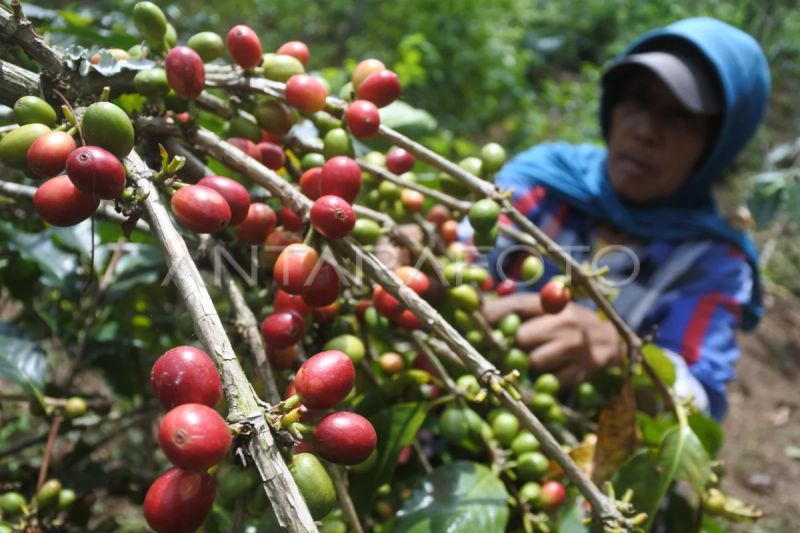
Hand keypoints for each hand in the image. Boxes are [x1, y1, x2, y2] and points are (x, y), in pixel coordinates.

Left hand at [481, 293, 623, 386]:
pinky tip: (555, 369)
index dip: (492, 313)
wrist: (613, 340)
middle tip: (514, 348)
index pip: (517, 304)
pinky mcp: (583, 369)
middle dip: (514, 346)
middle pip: (521, 338)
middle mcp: (564, 322)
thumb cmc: (568, 322)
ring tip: (539, 357)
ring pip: (534, 362)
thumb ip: (518, 309)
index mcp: (553, 303)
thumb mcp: (548, 308)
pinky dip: (547, 379)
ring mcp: (575, 346)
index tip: (475, 321)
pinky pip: (551, 381)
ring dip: (530, 364)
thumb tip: (477, 312)